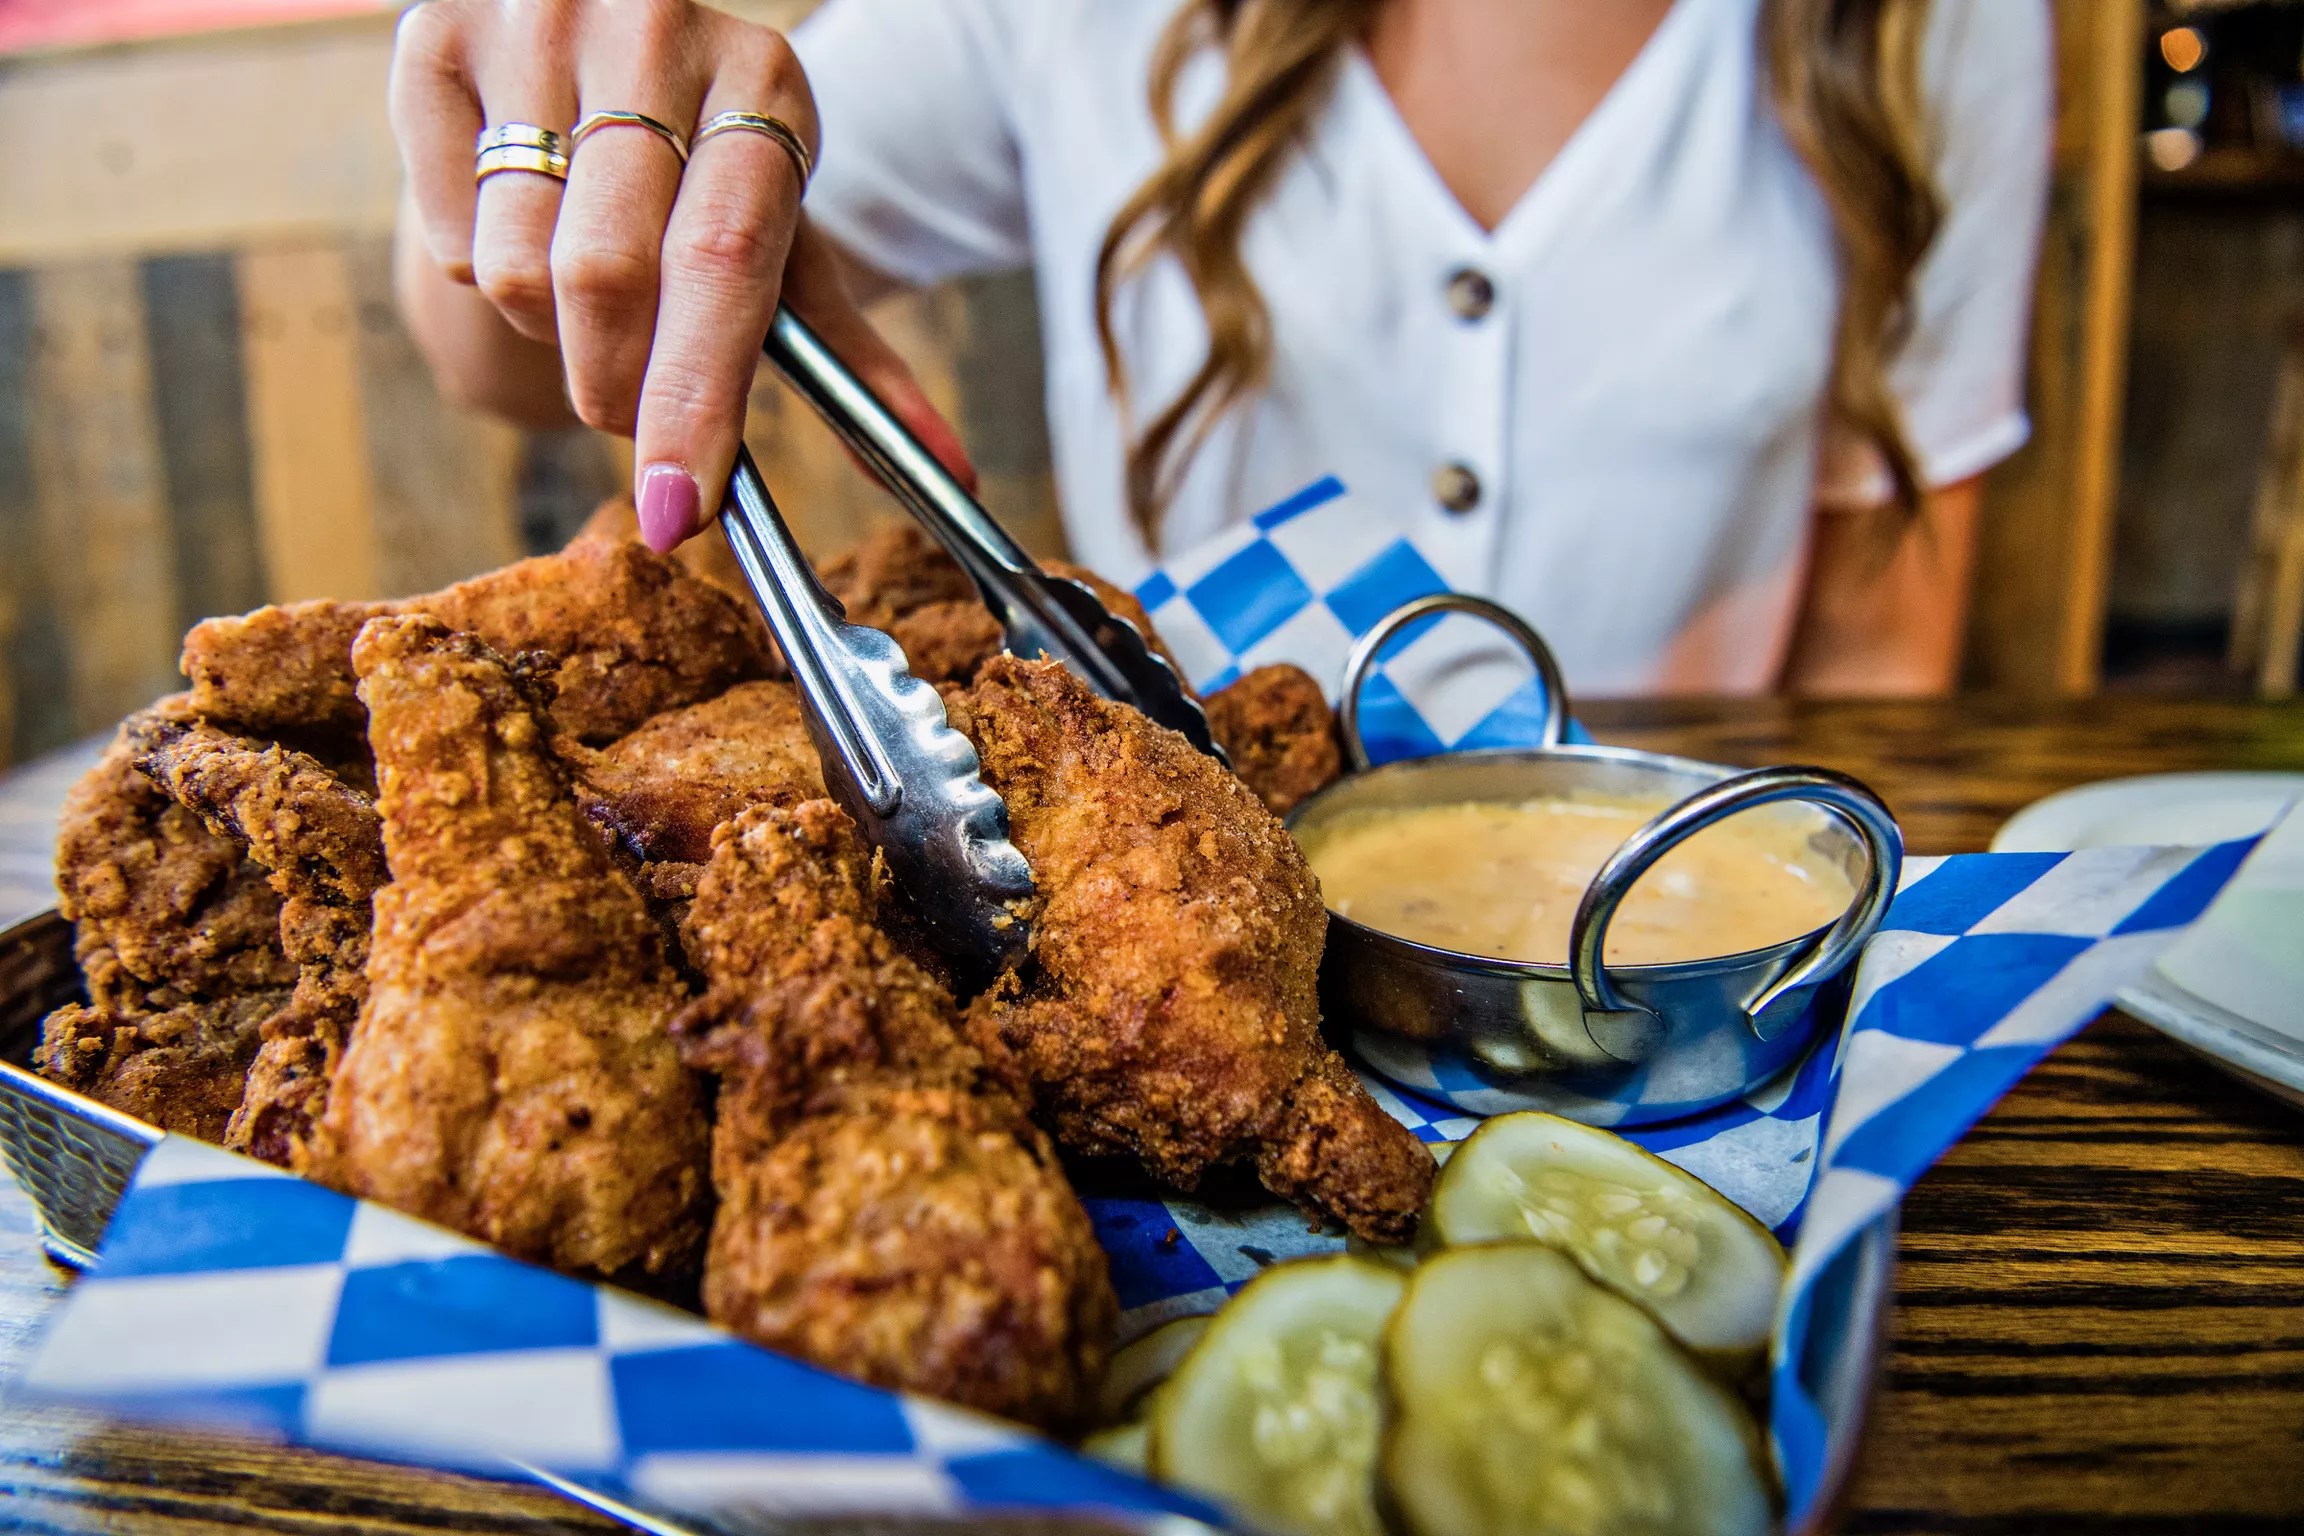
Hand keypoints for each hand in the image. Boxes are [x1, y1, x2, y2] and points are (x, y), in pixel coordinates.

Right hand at [391, 0, 975, 550]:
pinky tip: (518, 220)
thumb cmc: (705, 179)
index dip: (696, 396)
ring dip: (551, 328)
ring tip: (583, 284)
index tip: (680, 506)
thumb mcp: (784, 244)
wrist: (592, 62)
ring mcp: (534, 22)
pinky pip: (446, 238)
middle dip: (616, 386)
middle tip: (632, 406)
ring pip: (517, 270)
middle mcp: (649, 26)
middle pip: (604, 277)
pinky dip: (478, 270)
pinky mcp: (433, 36)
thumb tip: (952, 477)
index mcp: (762, 79)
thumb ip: (855, 362)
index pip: (723, 261)